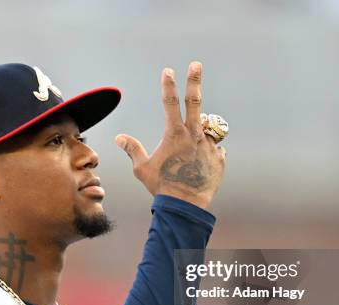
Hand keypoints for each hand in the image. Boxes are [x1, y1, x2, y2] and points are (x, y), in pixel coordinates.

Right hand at [116, 62, 225, 209]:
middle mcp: (194, 135)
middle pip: (195, 101)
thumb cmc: (161, 186)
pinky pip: (215, 149)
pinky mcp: (219, 158)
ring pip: (206, 129)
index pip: (170, 103)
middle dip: (194, 81)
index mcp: (174, 135)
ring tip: (190, 154)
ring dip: (199, 133)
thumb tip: (119, 138)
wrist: (186, 206)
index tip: (168, 71)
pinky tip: (200, 166)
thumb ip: (132, 150)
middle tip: (196, 64)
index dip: (168, 86)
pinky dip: (208, 152)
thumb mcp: (142, 168)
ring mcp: (209, 145)